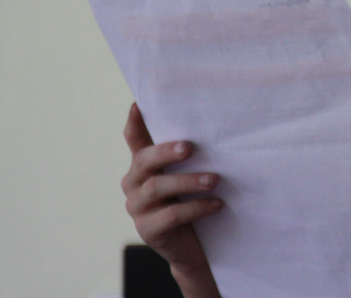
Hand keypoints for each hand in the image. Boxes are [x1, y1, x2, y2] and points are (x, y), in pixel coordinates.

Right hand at [121, 103, 221, 297]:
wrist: (195, 246)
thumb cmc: (194, 200)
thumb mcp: (190, 173)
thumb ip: (191, 155)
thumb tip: (216, 126)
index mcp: (143, 165)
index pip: (134, 140)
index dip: (134, 123)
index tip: (137, 105)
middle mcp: (134, 183)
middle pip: (143, 161)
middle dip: (165, 152)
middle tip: (189, 147)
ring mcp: (137, 207)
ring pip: (156, 188)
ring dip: (188, 182)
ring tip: (214, 180)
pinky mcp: (148, 229)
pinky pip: (170, 215)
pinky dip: (196, 208)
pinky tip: (216, 204)